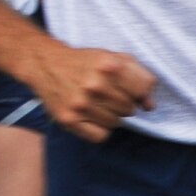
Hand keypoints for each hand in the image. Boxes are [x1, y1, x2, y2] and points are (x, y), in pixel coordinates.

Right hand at [25, 44, 157, 142]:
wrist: (46, 65)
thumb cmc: (84, 62)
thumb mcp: (114, 59)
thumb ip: (138, 77)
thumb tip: (149, 105)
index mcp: (110, 66)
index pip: (143, 89)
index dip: (139, 91)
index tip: (130, 89)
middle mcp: (95, 85)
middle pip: (129, 109)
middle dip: (123, 103)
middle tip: (108, 95)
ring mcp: (81, 104)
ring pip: (116, 124)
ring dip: (110, 116)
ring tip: (97, 103)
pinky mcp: (69, 119)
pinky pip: (100, 136)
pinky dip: (99, 129)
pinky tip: (91, 116)